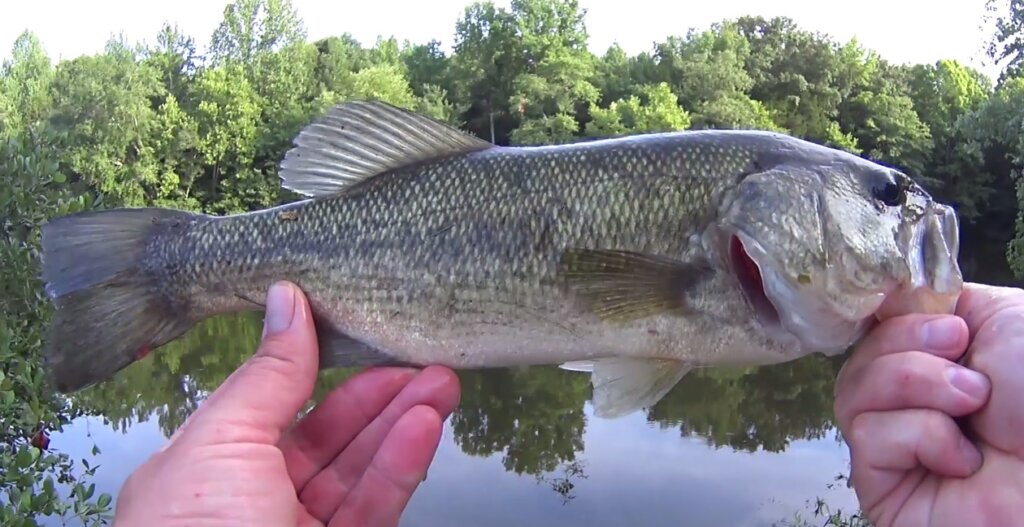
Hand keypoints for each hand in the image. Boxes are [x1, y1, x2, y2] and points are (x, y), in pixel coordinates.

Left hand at [113, 281, 461, 525]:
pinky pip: (377, 503)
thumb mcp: (220, 443)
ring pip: (360, 468)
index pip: (269, 403)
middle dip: (375, 392)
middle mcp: (250, 502)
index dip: (313, 364)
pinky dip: (404, 463)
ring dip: (403, 421)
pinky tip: (427, 424)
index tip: (356, 325)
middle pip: (326, 434)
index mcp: (204, 470)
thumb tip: (286, 300)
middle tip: (418, 353)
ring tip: (443, 381)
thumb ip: (266, 375)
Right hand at [835, 282, 1023, 525]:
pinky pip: (867, 436)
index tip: (943, 322)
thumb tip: (883, 293)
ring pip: (851, 391)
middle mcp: (906, 399)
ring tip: (973, 407)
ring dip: (918, 387)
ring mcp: (891, 444)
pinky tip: (963, 458)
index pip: (872, 325)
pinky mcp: (880, 487)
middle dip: (910, 350)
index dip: (890, 314)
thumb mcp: (1000, 315)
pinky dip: (921, 436)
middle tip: (970, 371)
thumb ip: (934, 297)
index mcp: (932, 357)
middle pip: (858, 354)